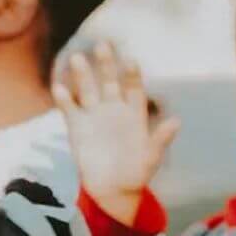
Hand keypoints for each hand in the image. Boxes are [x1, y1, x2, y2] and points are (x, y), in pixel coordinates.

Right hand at [54, 41, 181, 227]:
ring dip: (82, 75)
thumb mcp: (151, 158)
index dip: (132, 76)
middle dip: (106, 64)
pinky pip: (69, 109)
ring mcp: (94, 116)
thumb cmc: (136, 173)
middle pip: (110, 81)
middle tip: (102, 45)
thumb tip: (176, 122)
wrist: (112, 190)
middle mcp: (113, 109)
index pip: (134, 89)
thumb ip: (160, 139)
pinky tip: (59, 87)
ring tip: (76, 58)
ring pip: (87, 90)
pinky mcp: (77, 127)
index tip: (130, 61)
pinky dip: (64, 99)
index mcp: (134, 114)